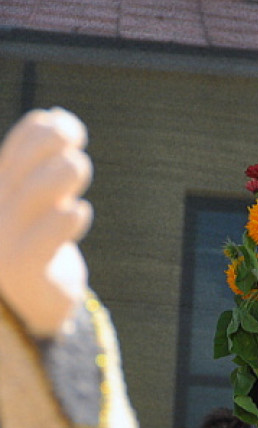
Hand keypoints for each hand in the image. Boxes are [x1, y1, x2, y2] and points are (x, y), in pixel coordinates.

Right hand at [0, 108, 91, 337]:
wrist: (36, 310)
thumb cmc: (42, 248)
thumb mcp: (41, 203)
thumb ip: (46, 166)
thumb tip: (58, 117)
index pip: (11, 155)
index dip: (36, 132)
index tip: (64, 121)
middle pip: (19, 170)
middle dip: (50, 147)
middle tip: (77, 148)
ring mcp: (3, 246)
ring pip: (31, 198)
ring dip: (61, 175)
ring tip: (79, 166)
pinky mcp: (24, 272)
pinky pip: (41, 242)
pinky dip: (63, 220)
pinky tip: (78, 211)